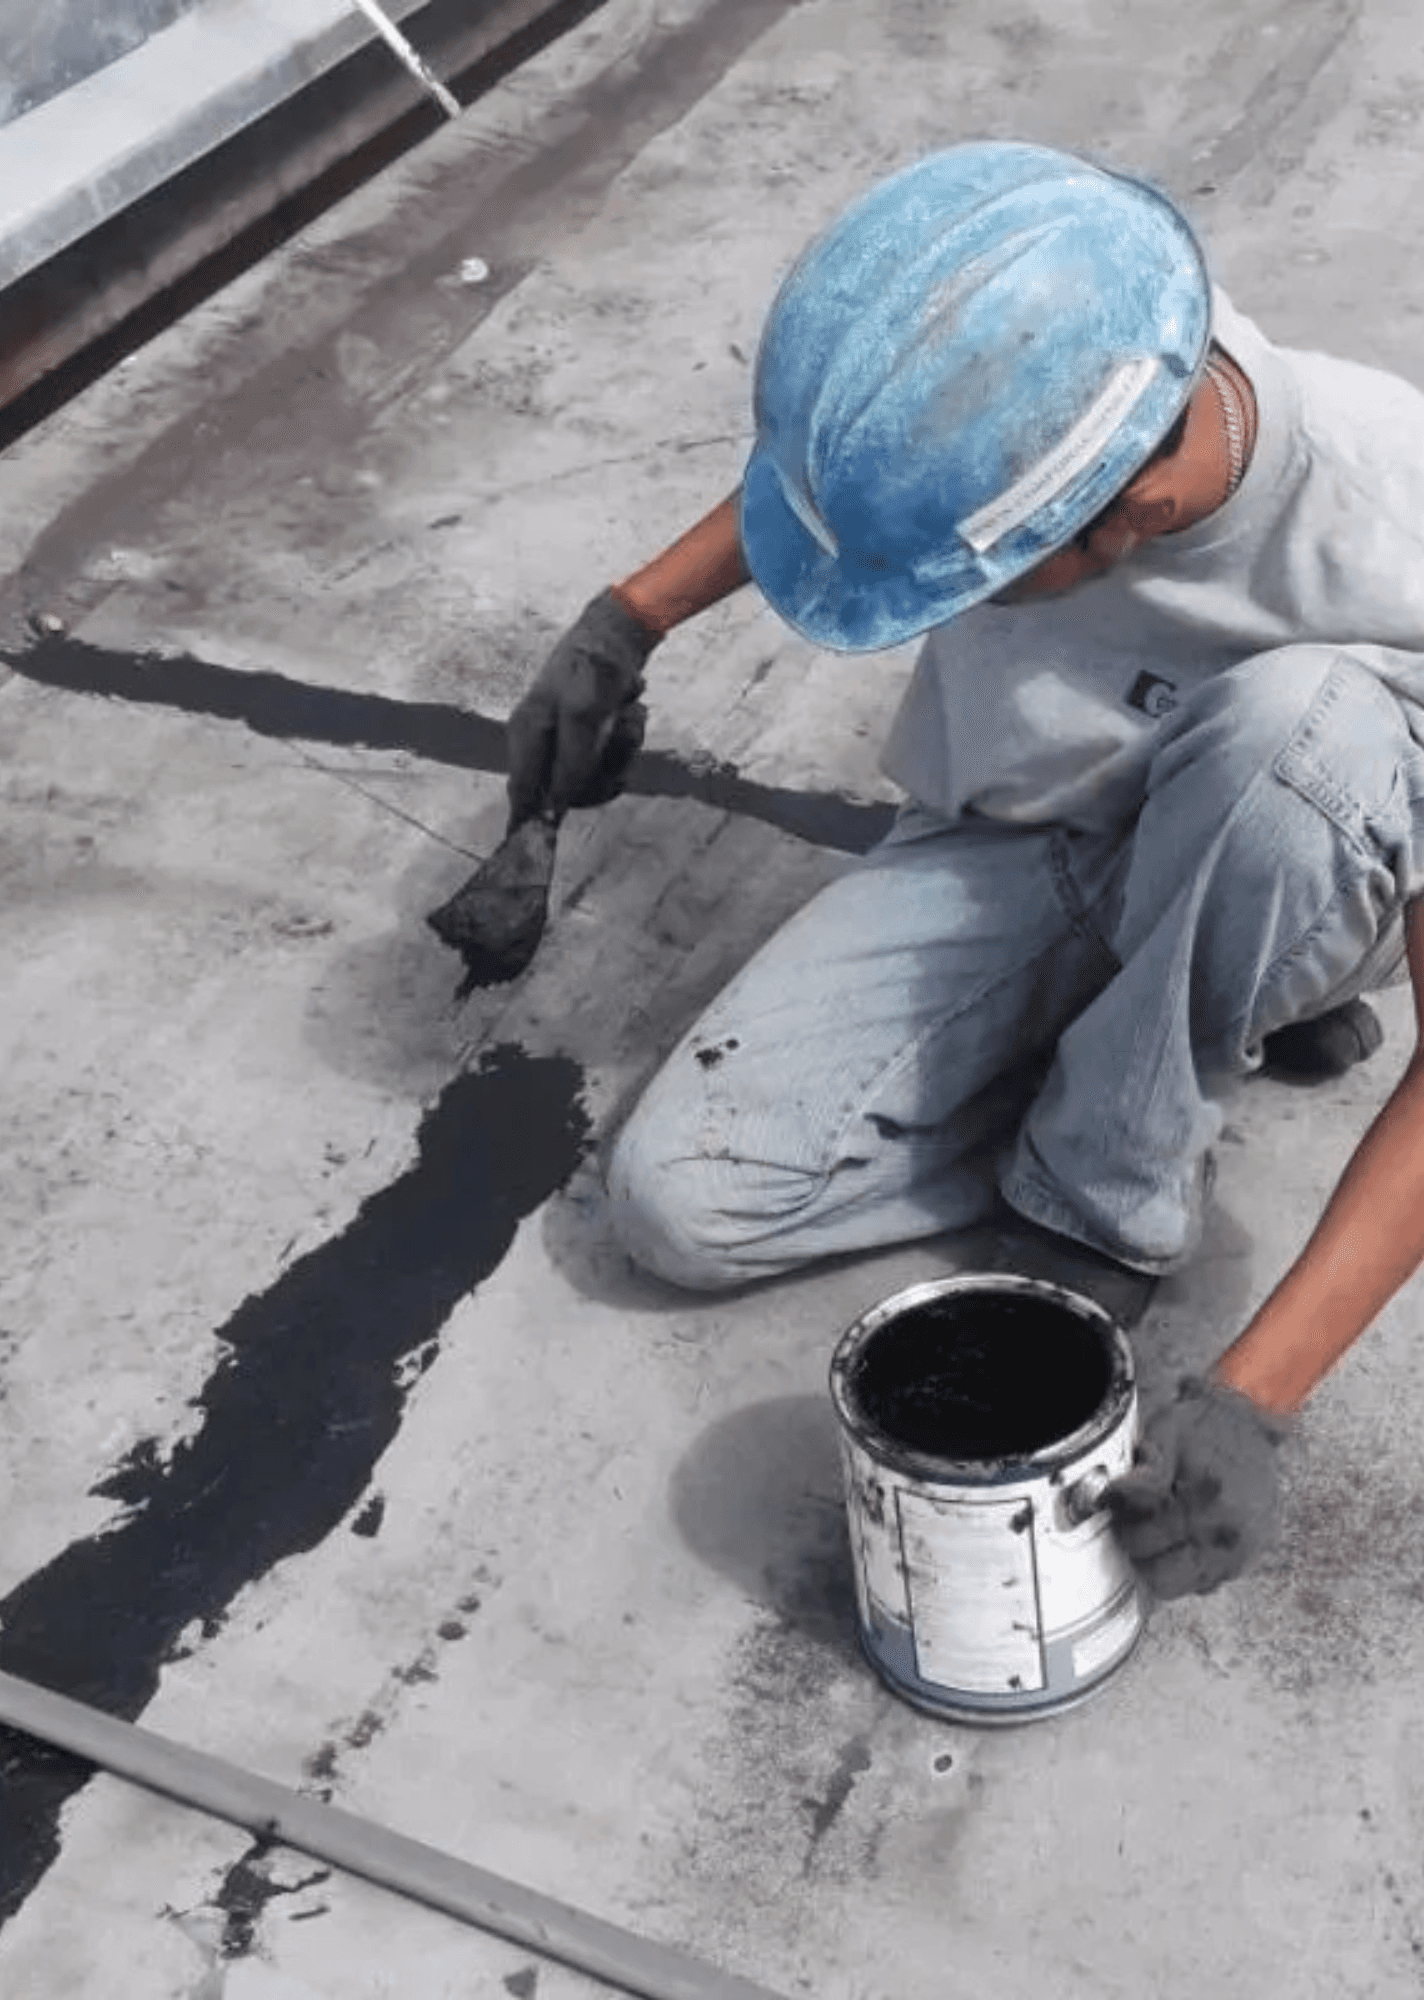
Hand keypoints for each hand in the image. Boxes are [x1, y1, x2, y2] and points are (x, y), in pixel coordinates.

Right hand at [505, 589, 659, 823]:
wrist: (619, 633)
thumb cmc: (593, 667)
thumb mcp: (582, 715)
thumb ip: (570, 763)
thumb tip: (557, 807)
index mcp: (525, 735)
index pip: (522, 793)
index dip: (534, 818)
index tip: (552, 835)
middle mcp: (540, 742)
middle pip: (564, 792)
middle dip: (598, 778)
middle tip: (618, 764)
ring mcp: (565, 739)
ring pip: (593, 777)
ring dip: (619, 755)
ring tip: (627, 722)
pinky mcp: (588, 735)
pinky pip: (609, 759)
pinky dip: (625, 741)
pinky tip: (629, 716)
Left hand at [1106, 1374, 1292, 1599]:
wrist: (1254, 1423)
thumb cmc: (1207, 1427)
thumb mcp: (1168, 1435)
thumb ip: (1145, 1474)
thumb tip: (1111, 1496)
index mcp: (1208, 1507)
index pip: (1145, 1544)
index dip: (1123, 1527)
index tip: (1119, 1510)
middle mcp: (1227, 1540)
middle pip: (1161, 1579)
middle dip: (1141, 1554)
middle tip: (1135, 1525)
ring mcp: (1239, 1556)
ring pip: (1183, 1586)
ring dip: (1164, 1563)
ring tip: (1162, 1527)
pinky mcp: (1246, 1561)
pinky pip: (1205, 1582)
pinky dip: (1187, 1565)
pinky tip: (1184, 1534)